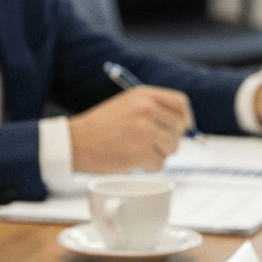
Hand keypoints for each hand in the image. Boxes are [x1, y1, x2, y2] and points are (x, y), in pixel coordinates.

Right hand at [69, 87, 192, 172]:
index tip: (183, 127)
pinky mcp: (140, 153)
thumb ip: (154, 108)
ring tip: (137, 149)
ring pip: (172, 148)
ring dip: (159, 153)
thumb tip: (184, 123)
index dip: (185, 118)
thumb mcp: (127, 104)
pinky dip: (149, 166)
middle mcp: (146, 110)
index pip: (181, 103)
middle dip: (170, 140)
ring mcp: (144, 131)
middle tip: (150, 143)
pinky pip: (160, 164)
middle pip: (179, 129)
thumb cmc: (101, 126)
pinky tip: (133, 159)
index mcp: (144, 95)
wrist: (76, 142)